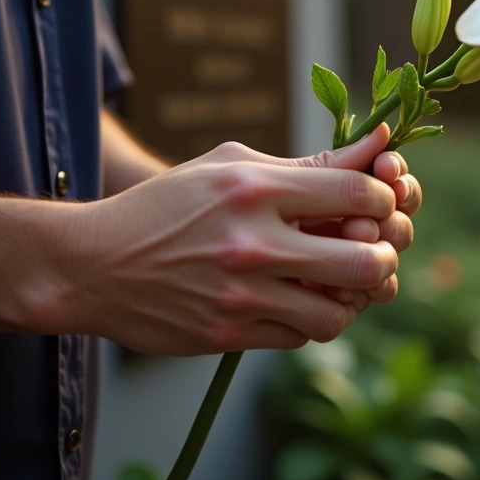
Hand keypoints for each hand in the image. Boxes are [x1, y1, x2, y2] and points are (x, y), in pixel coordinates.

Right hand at [54, 126, 400, 355]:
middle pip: (366, 260)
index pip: (359, 195)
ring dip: (350, 298)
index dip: (386, 200)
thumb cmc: (171, 205)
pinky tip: (298, 300)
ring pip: (339, 312)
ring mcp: (240, 295)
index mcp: (255, 189)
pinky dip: (310, 320)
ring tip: (339, 282)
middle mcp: (251, 243)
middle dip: (384, 256)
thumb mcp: (233, 165)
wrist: (93, 264)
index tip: (379, 205)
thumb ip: (310, 163)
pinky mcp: (227, 334)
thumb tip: (382, 143)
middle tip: (374, 251)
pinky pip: (301, 336)